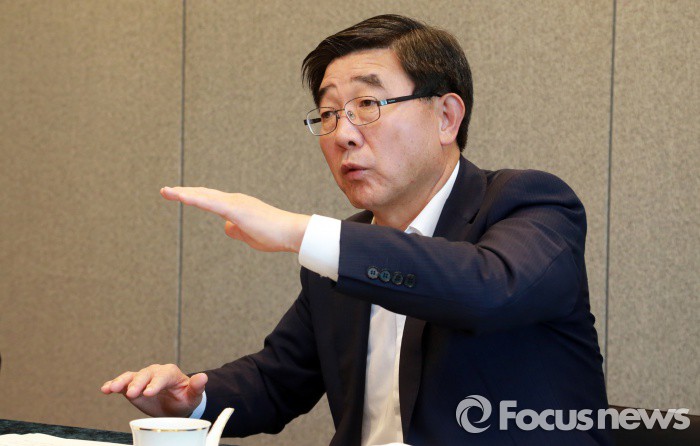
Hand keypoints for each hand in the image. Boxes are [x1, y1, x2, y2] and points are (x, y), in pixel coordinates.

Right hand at [101, 364, 206, 416]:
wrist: (176, 403)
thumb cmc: (185, 398)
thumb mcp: (193, 395)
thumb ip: (197, 387)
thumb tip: (203, 377)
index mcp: (170, 373)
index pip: (162, 376)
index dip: (155, 383)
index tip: (148, 393)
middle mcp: (155, 372)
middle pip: (145, 375)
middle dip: (138, 383)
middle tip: (132, 394)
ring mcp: (143, 378)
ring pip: (131, 377)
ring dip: (121, 382)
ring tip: (111, 388)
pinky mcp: (133, 385)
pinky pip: (123, 383)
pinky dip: (113, 385)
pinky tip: (105, 388)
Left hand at [160, 187, 310, 252]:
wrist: (291, 232)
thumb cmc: (274, 235)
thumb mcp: (249, 236)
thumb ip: (236, 230)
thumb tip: (226, 227)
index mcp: (237, 206)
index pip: (210, 199)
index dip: (194, 196)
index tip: (178, 195)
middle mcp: (234, 200)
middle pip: (204, 194)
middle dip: (184, 192)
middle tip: (165, 191)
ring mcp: (235, 203)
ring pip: (204, 196)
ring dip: (184, 193)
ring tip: (167, 192)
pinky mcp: (236, 210)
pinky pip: (211, 203)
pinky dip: (195, 199)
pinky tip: (182, 197)